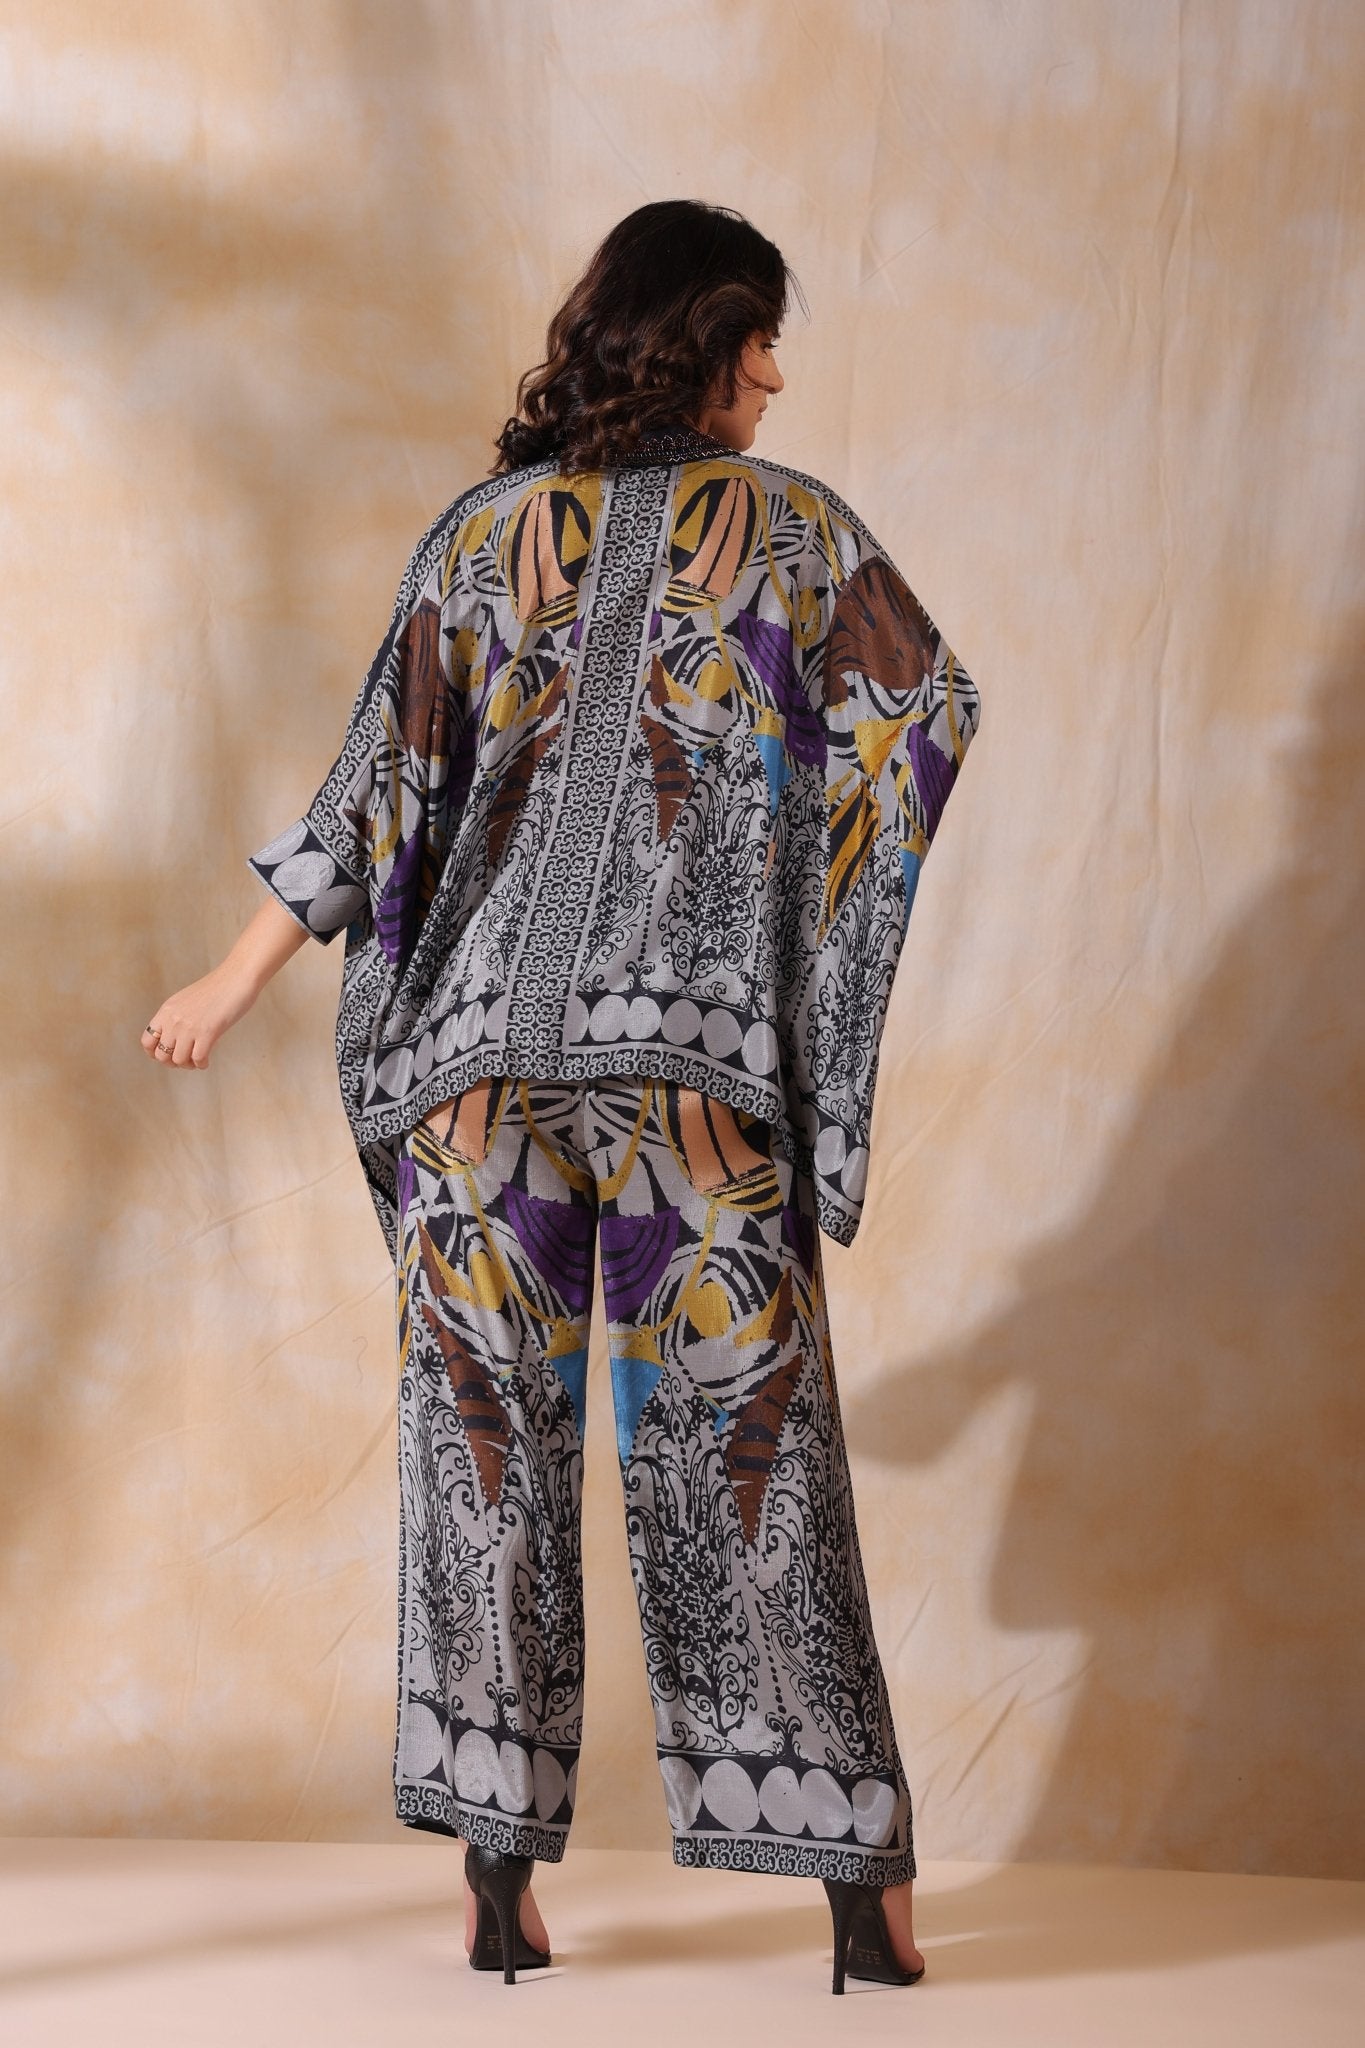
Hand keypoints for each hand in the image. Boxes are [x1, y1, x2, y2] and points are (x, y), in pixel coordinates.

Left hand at [141, 895, 311, 1068]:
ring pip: (178, 1060)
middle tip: (186, 1060)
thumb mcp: (187, 1000)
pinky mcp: (207, 1032)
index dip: (155, 1053)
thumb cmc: (218, 988)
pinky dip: (202, 1064)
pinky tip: (207, 1061)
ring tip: (197, 1060)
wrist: (237, 978)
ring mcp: (189, 1026)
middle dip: (173, 1063)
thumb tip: (174, 1039)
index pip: (147, 1041)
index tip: (168, 1055)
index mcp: (166, 1011)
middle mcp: (174, 1020)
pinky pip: (198, 1059)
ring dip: (188, 1065)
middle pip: (161, 1055)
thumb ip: (177, 1017)